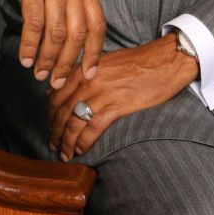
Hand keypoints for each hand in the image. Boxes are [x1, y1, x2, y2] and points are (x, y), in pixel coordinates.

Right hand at [0, 0, 105, 88]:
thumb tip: (71, 35)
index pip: (97, 24)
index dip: (94, 53)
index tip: (89, 73)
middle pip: (77, 34)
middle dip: (67, 63)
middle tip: (56, 81)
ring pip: (56, 33)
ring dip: (47, 59)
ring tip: (39, 73)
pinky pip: (33, 24)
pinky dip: (30, 45)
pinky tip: (26, 58)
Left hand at [48, 35, 198, 159]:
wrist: (164, 60)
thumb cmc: (137, 61)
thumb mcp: (105, 61)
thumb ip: (84, 74)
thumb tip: (65, 89)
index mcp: (84, 69)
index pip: (56, 95)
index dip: (50, 114)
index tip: (49, 125)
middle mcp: (89, 81)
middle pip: (61, 111)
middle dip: (54, 132)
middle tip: (52, 144)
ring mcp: (102, 94)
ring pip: (74, 122)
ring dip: (65, 142)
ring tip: (63, 153)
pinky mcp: (117, 106)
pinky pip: (92, 128)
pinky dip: (83, 142)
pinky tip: (79, 151)